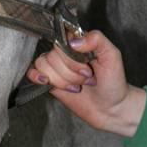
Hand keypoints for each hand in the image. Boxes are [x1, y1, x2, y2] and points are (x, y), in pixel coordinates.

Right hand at [26, 30, 146, 137]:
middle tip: (87, 78)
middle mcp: (66, 52)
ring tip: (77, 86)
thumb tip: (74, 41)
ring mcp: (56, 66)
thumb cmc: (113, 82)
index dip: (72, 56)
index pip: (62, 38)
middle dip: (71, 72)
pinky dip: (37, 77)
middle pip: (53, 55)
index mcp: (80, 42)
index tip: (87, 67)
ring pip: (43, 65)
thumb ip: (97, 40)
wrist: (111, 108)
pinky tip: (48, 83)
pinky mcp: (50, 81)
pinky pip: (32, 73)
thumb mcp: (112, 56)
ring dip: (62, 80)